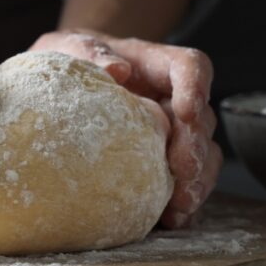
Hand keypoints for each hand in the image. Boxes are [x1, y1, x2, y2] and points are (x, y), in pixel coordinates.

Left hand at [30, 29, 219, 228]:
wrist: (62, 83)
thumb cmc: (67, 61)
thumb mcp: (65, 47)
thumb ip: (86, 49)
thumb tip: (115, 69)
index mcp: (154, 63)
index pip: (190, 66)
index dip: (196, 87)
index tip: (186, 112)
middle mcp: (171, 96)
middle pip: (201, 118)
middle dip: (195, 146)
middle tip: (182, 171)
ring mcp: (172, 129)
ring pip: (204, 152)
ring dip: (198, 180)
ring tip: (180, 205)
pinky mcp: (165, 158)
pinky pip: (187, 180)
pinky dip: (185, 200)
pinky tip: (174, 219)